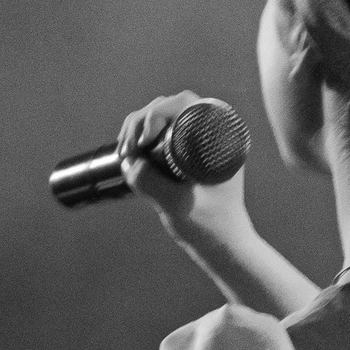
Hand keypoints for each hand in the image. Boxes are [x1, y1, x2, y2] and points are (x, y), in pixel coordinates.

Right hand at [118, 91, 248, 247]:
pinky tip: (131, 154)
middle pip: (170, 106)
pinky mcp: (187, 156)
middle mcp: (212, 135)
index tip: (144, 141)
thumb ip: (151, 183)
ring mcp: (199, 144)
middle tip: (128, 149)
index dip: (157, 113)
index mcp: (221, 138)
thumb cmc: (211, 226)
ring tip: (126, 153)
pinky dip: (143, 140)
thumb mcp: (177, 205)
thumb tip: (129, 161)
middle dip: (142, 121)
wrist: (223, 246)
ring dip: (138, 129)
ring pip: (163, 119)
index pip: (186, 103)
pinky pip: (162, 135)